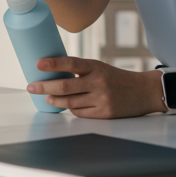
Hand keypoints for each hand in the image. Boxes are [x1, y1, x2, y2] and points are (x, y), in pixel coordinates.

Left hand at [25, 57, 162, 117]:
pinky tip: (65, 106)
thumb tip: (52, 74)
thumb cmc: (116, 78)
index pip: (70, 63)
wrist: (144, 91)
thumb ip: (80, 70)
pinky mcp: (105, 113)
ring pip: (69, 102)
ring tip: (45, 98)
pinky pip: (80, 112)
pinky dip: (70, 109)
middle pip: (65, 85)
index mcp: (96, 66)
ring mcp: (102, 99)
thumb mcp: (100, 67)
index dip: (53, 63)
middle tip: (31, 87)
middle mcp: (98, 82)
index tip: (37, 64)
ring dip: (54, 100)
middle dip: (44, 87)